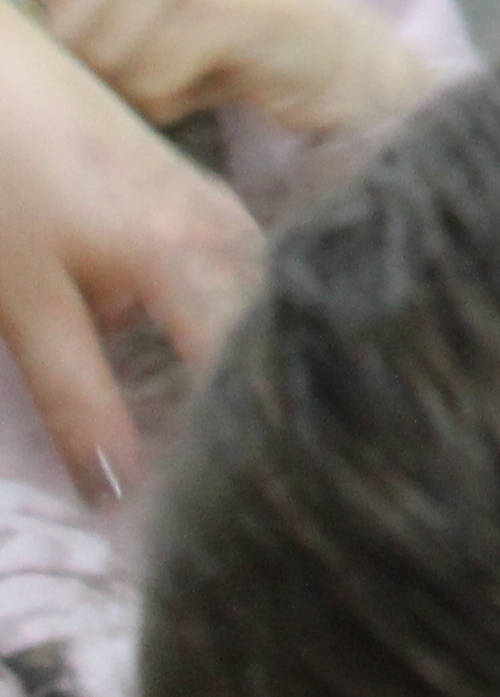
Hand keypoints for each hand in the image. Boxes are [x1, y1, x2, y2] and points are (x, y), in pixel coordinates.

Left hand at [0, 10, 259, 501]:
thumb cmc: (2, 182)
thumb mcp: (28, 308)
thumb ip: (81, 401)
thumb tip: (123, 497)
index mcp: (200, 262)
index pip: (253, 376)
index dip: (247, 448)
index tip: (233, 514)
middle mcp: (236, 235)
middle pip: (276, 346)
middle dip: (264, 414)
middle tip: (247, 491)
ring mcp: (226, 214)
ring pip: (262, 315)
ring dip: (248, 375)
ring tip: (232, 444)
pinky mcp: (201, 205)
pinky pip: (240, 287)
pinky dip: (229, 336)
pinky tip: (202, 374)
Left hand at [19, 0, 436, 141]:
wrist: (344, 59)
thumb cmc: (225, 52)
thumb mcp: (136, 23)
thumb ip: (71, 16)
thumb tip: (13, 40)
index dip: (50, 51)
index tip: (113, 60)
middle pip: (55, 34)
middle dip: (98, 76)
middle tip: (163, 71)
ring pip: (99, 59)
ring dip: (140, 93)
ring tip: (191, 74)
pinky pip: (149, 77)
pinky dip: (173, 101)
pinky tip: (216, 82)